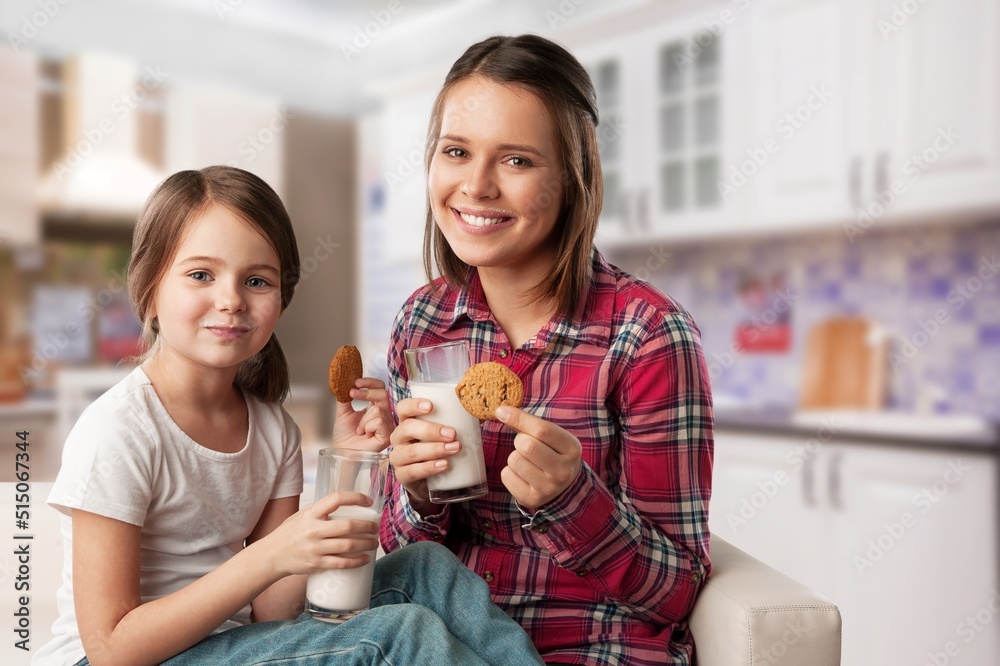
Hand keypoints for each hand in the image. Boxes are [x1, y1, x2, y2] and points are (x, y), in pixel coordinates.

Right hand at [259, 492, 378, 577]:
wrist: (271, 555)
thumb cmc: (289, 533)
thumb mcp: (302, 515)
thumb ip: (321, 511)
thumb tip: (345, 505)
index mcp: (311, 513)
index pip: (336, 499)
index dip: (355, 498)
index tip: (368, 501)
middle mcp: (314, 530)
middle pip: (348, 526)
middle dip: (368, 527)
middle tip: (376, 528)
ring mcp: (315, 548)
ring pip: (348, 545)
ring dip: (366, 544)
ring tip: (374, 543)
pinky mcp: (316, 564)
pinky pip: (341, 563)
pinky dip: (356, 561)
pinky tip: (365, 559)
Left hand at [332, 378, 391, 451]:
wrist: (343, 451)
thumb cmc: (344, 435)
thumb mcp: (343, 412)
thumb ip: (345, 397)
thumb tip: (344, 382)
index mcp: (374, 406)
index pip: (380, 388)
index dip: (370, 382)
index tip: (356, 382)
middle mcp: (383, 414)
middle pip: (383, 394)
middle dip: (366, 393)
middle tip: (352, 394)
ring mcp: (387, 424)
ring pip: (378, 410)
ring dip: (363, 420)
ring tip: (359, 430)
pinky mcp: (388, 435)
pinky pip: (379, 422)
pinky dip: (368, 427)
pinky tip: (366, 434)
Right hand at [388, 397, 460, 506]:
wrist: (432, 481)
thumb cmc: (438, 448)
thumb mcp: (445, 433)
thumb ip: (461, 420)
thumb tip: (481, 410)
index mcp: (407, 422)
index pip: (403, 408)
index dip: (413, 405)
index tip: (431, 406)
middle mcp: (399, 438)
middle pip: (407, 428)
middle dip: (431, 430)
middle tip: (452, 434)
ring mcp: (398, 457)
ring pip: (412, 452)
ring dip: (435, 449)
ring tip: (455, 448)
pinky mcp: (402, 475)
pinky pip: (412, 471)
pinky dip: (429, 468)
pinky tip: (444, 464)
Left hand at [496, 406, 581, 510]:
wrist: (563, 486)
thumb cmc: (553, 453)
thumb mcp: (551, 435)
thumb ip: (529, 423)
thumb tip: (501, 411)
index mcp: (572, 448)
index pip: (542, 430)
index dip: (518, 418)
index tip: (501, 412)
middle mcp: (563, 470)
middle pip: (527, 446)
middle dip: (519, 440)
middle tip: (526, 445)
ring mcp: (549, 488)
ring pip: (514, 460)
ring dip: (514, 457)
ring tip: (527, 461)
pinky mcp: (532, 499)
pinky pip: (506, 476)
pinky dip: (509, 472)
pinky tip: (522, 475)